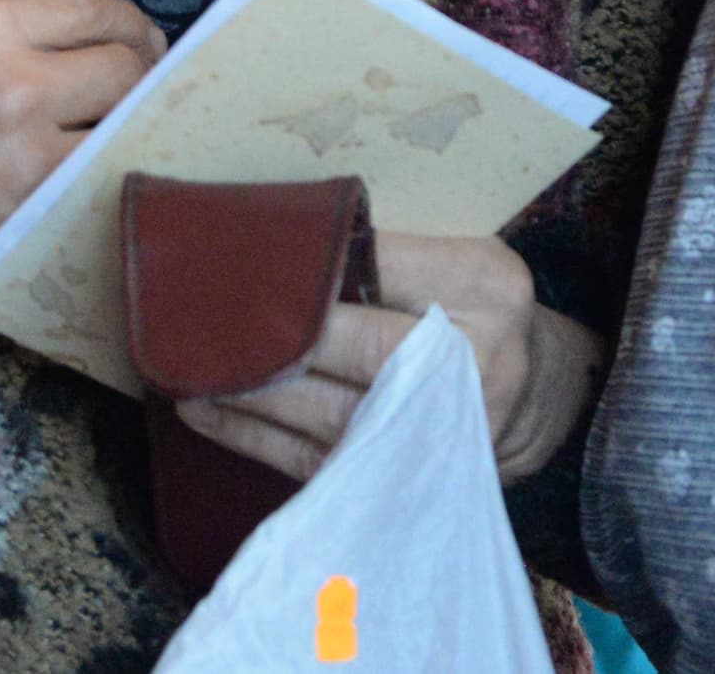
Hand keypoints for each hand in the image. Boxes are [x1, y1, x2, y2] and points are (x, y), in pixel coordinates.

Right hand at [0, 0, 164, 355]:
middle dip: (140, 83)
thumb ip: (6, 43)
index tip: (139, 43)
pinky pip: (100, 192)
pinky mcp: (29, 220)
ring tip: (123, 144)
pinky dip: (106, 189)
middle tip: (140, 99)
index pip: (92, 8)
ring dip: (130, 139)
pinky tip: (100, 188)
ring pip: (125, 135)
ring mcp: (28, 157)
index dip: (128, 26)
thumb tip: (88, 53)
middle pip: (126, 69)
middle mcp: (13, 81)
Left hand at [175, 232, 605, 483]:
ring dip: (249, 389)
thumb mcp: (454, 259)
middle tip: (200, 310)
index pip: (386, 261)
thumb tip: (266, 236)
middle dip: (276, 332)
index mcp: (485, 283)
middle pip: (363, 346)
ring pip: (333, 413)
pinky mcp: (405, 478)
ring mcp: (442, 431)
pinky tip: (205, 409)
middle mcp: (475, 359)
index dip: (310, 261)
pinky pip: (317, 460)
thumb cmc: (466, 309)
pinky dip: (253, 435)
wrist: (528, 397)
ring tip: (185, 363)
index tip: (240, 250)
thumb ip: (386, 250)